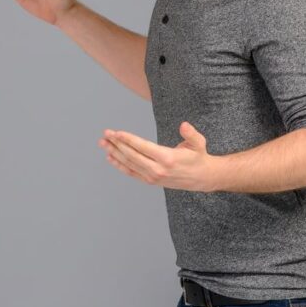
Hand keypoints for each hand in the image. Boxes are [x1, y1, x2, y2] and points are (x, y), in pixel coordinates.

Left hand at [98, 122, 220, 191]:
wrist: (202, 178)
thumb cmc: (198, 157)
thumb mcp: (199, 143)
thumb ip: (191, 134)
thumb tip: (184, 125)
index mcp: (168, 158)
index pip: (143, 147)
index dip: (128, 139)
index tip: (116, 132)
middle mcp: (158, 169)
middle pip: (132, 155)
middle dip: (117, 144)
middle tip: (105, 134)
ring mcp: (152, 177)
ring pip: (129, 164)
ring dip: (114, 153)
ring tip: (103, 143)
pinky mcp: (150, 181)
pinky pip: (131, 173)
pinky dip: (120, 165)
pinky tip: (110, 157)